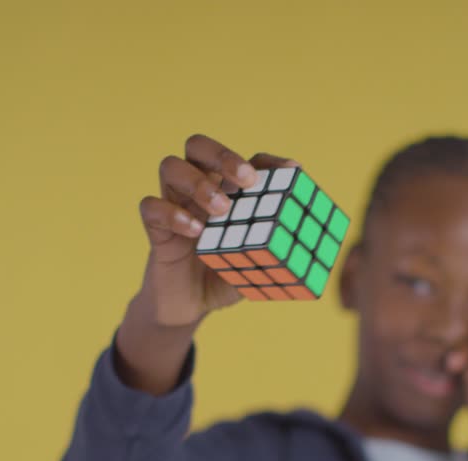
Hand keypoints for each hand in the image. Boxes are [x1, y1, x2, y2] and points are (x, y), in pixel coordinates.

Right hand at [136, 134, 299, 326]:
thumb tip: (316, 242)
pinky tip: (195, 232)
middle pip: (198, 146)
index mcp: (228, 192)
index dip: (267, 161)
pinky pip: (151, 207)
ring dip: (197, 183)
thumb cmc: (225, 278)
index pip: (245, 160)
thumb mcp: (257, 264)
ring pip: (170, 166)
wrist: (189, 307)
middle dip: (223, 155)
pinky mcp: (156, 229)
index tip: (290, 173)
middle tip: (245, 179)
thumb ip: (277, 249)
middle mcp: (199, 190)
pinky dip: (172, 214)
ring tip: (221, 208)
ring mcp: (175, 205)